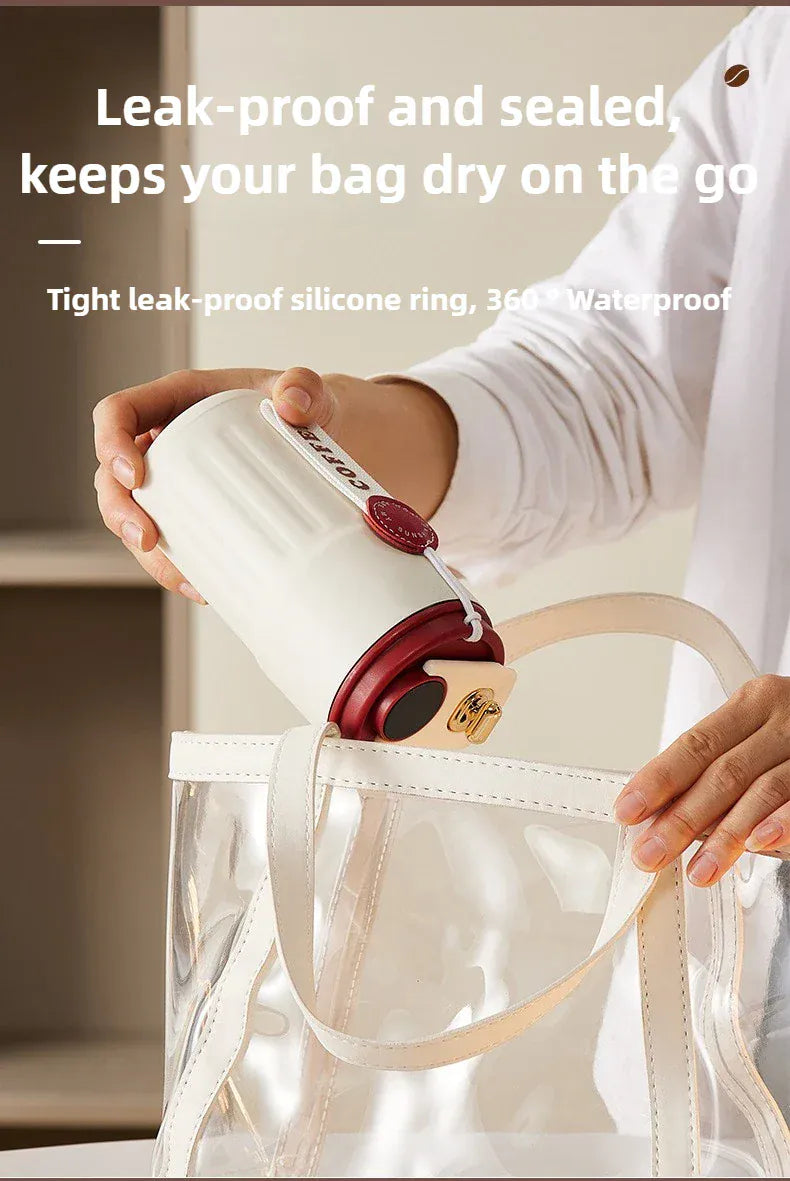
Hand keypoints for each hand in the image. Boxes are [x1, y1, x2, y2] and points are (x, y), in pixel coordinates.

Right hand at [93, 367, 336, 595]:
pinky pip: (170, 540)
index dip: (111, 443)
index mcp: (177, 399)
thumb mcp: (308, 390)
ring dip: (146, 552)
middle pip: (112, 476)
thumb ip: (304, 386)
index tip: (134, 476)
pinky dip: (178, 567)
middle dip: (119, 512)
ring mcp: (176, 478)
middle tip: (148, 539)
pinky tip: (202, 586)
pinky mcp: (195, 511)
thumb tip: (291, 404)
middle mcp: (166, 439)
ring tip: (180, 577)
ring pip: (134, 516)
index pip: (118, 413)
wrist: (328, 438)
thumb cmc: (305, 406)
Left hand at [614, 674, 789, 884]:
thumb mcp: (758, 738)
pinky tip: (760, 843)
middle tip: (651, 853)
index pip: (696, 743)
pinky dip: (782, 822)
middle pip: (724, 771)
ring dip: (727, 835)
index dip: (659, 779)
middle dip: (682, 817)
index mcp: (755, 702)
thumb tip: (662, 814)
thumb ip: (719, 771)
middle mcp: (787, 718)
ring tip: (699, 869)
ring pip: (764, 790)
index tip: (629, 810)